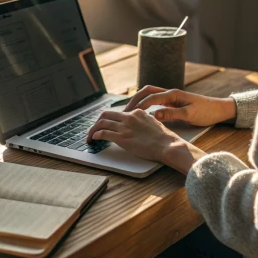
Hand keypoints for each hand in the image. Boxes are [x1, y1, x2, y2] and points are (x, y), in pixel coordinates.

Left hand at [87, 109, 206, 173]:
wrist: (168, 145)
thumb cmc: (164, 138)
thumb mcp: (153, 123)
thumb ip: (143, 121)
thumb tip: (137, 125)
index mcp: (137, 112)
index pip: (118, 113)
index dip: (110, 119)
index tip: (106, 124)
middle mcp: (129, 117)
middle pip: (106, 114)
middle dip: (98, 121)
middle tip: (94, 128)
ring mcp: (125, 127)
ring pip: (101, 123)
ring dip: (92, 130)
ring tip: (89, 136)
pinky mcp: (122, 138)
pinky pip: (103, 133)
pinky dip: (95, 135)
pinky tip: (93, 139)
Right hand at [125, 86, 236, 125]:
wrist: (219, 109)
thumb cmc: (206, 111)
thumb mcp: (190, 114)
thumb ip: (172, 114)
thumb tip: (154, 114)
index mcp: (173, 94)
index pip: (150, 97)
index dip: (138, 105)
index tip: (128, 114)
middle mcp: (170, 93)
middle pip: (146, 91)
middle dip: (134, 99)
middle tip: (124, 111)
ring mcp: (171, 97)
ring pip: (149, 95)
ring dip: (138, 101)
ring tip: (128, 112)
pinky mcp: (172, 103)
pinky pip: (154, 101)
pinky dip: (145, 105)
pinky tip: (141, 113)